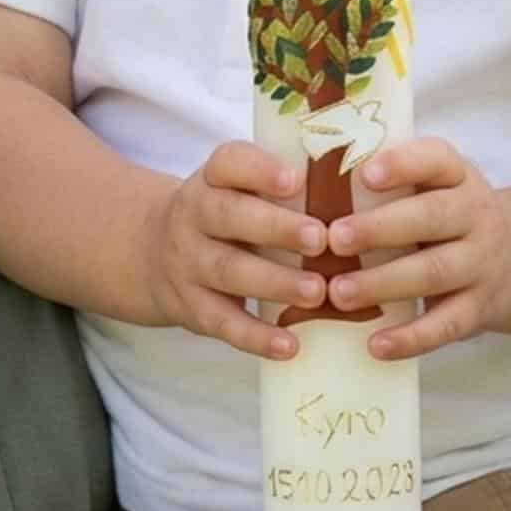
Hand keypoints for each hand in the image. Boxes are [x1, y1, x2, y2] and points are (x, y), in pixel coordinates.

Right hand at [149, 142, 325, 358]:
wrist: (152, 254)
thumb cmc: (225, 217)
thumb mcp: (236, 190)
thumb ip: (282, 189)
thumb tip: (359, 195)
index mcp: (212, 180)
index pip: (228, 164)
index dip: (260, 170)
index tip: (297, 180)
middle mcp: (193, 217)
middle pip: (228, 216)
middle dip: (276, 228)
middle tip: (320, 238)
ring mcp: (188, 264)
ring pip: (228, 271)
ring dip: (274, 283)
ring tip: (317, 291)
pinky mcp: (191, 308)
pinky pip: (223, 324)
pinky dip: (256, 337)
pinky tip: (290, 346)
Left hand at [326, 139, 510, 358]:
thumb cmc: (442, 217)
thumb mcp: (430, 187)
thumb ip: (384, 185)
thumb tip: (301, 190)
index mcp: (457, 176)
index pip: (436, 159)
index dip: (403, 165)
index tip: (364, 174)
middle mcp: (475, 215)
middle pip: (432, 217)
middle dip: (381, 228)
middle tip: (334, 238)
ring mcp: (481, 264)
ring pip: (434, 272)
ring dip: (384, 283)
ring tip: (339, 293)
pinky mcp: (478, 309)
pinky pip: (445, 325)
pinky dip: (411, 339)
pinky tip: (375, 345)